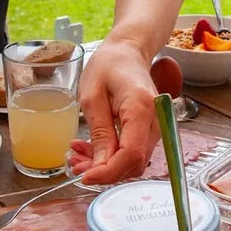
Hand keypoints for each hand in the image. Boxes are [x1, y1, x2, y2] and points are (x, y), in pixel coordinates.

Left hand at [72, 39, 159, 184]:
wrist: (127, 53)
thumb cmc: (109, 65)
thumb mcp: (92, 97)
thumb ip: (99, 133)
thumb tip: (99, 167)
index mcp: (140, 107)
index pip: (130, 153)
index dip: (108, 172)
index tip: (85, 177)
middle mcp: (155, 121)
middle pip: (134, 163)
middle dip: (104, 171)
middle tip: (75, 164)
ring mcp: (155, 128)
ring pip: (133, 162)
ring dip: (105, 166)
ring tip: (78, 154)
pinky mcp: (149, 132)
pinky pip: (132, 153)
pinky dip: (111, 157)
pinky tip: (90, 149)